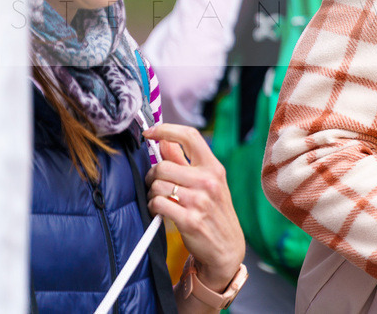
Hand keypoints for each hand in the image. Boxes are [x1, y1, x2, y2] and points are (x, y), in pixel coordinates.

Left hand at [144, 123, 245, 290]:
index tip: (150, 132)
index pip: (190, 136)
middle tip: (156, 184)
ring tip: (160, 200)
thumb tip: (165, 141)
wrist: (226, 247)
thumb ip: (185, 161)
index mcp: (214, 167)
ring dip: (152, 193)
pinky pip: (158, 204)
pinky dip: (153, 207)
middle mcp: (209, 181)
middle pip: (164, 165)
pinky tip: (160, 211)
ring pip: (157, 185)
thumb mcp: (207, 183)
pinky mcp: (189, 220)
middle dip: (153, 175)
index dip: (166, 129)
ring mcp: (200, 200)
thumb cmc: (214, 212)